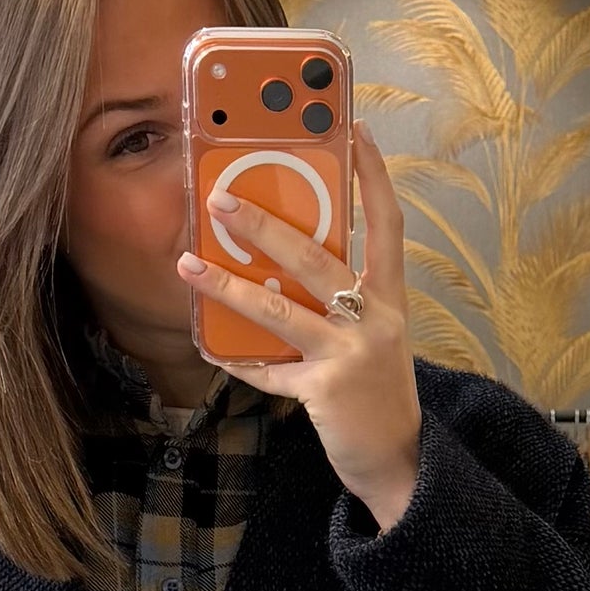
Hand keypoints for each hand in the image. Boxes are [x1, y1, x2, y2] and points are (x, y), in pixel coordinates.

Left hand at [177, 126, 420, 528]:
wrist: (400, 460)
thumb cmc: (377, 393)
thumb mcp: (372, 337)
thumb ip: (339, 303)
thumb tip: (280, 269)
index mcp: (389, 298)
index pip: (387, 223)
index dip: (375, 176)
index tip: (358, 130)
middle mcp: (374, 318)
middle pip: (316, 257)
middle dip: (265, 224)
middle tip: (221, 199)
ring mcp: (351, 354)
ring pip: (281, 310)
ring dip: (230, 286)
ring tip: (189, 266)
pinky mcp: (326, 390)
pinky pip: (271, 370)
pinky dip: (242, 361)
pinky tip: (216, 348)